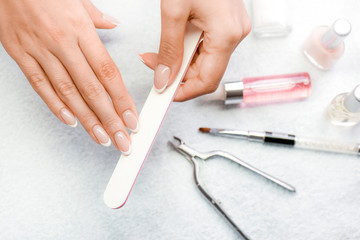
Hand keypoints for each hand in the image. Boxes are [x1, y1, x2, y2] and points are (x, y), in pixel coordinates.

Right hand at [0, 0, 137, 153]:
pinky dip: (55, 106)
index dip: (121, 100)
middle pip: (91, 89)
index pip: (107, 72)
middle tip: (122, 140)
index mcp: (80, 29)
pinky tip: (71, 122)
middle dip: (109, 119)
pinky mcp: (19, 54)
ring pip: (67, 92)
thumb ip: (96, 17)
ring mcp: (39, 50)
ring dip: (87, 119)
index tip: (132, 119)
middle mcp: (62, 43)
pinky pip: (39, 85)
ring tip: (102, 138)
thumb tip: (113, 24)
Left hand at [139, 0, 250, 100]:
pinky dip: (189, 51)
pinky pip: (209, 48)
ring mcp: (234, 29)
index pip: (207, 81)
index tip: (165, 95)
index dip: (185, 92)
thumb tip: (164, 79)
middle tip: (156, 70)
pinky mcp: (228, 24)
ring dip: (182, 63)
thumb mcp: (173, 10)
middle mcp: (235, 34)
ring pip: (207, 62)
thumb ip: (168, 50)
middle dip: (179, 76)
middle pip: (207, 73)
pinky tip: (176, 45)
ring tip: (160, 54)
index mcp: (226, 34)